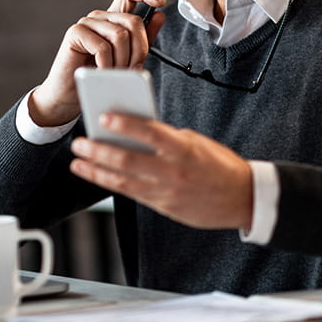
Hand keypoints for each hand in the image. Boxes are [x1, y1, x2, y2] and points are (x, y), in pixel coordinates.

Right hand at [29, 0, 166, 125]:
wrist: (71, 94)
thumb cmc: (99, 77)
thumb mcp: (129, 58)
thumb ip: (144, 39)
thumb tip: (160, 16)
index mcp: (114, 19)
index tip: (161, 2)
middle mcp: (100, 17)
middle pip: (133, 21)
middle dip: (140, 49)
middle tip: (134, 69)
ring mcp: (87, 23)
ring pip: (120, 35)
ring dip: (123, 61)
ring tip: (116, 75)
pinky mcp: (75, 33)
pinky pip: (103, 47)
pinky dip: (107, 65)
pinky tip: (102, 73)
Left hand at [68, 112, 253, 229]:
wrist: (243, 198)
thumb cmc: (219, 164)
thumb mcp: (196, 142)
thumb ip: (167, 138)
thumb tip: (135, 132)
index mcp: (183, 148)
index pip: (149, 132)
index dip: (124, 124)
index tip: (103, 116)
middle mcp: (173, 170)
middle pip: (128, 159)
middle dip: (99, 150)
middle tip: (80, 142)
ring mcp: (167, 190)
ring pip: (123, 180)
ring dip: (97, 170)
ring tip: (78, 161)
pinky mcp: (164, 205)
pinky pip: (131, 193)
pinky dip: (110, 184)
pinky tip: (97, 176)